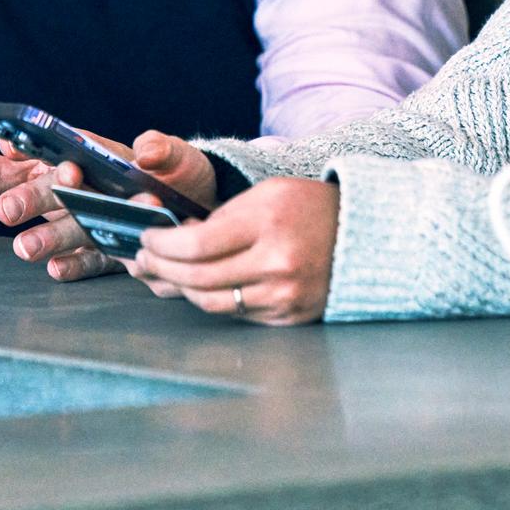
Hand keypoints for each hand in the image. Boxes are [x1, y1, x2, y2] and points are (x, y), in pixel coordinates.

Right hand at [0, 129, 217, 284]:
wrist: (202, 208)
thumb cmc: (180, 172)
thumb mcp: (175, 153)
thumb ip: (161, 148)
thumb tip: (147, 151)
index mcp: (88, 159)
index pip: (46, 152)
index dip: (25, 152)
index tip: (12, 150)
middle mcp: (83, 191)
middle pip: (45, 192)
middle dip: (26, 199)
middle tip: (7, 209)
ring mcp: (93, 224)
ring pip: (62, 229)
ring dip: (43, 238)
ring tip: (25, 247)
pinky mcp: (110, 251)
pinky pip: (88, 260)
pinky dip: (73, 265)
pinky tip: (57, 269)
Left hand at [132, 176, 339, 324]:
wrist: (366, 236)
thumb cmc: (312, 208)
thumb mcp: (269, 193)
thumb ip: (223, 216)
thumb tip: (176, 239)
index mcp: (270, 222)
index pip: (197, 245)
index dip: (162, 245)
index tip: (146, 238)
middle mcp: (277, 263)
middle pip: (198, 278)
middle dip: (161, 268)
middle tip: (144, 259)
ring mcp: (284, 294)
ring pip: (211, 303)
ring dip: (180, 288)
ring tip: (165, 273)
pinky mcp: (289, 316)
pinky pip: (236, 314)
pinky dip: (212, 300)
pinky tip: (199, 286)